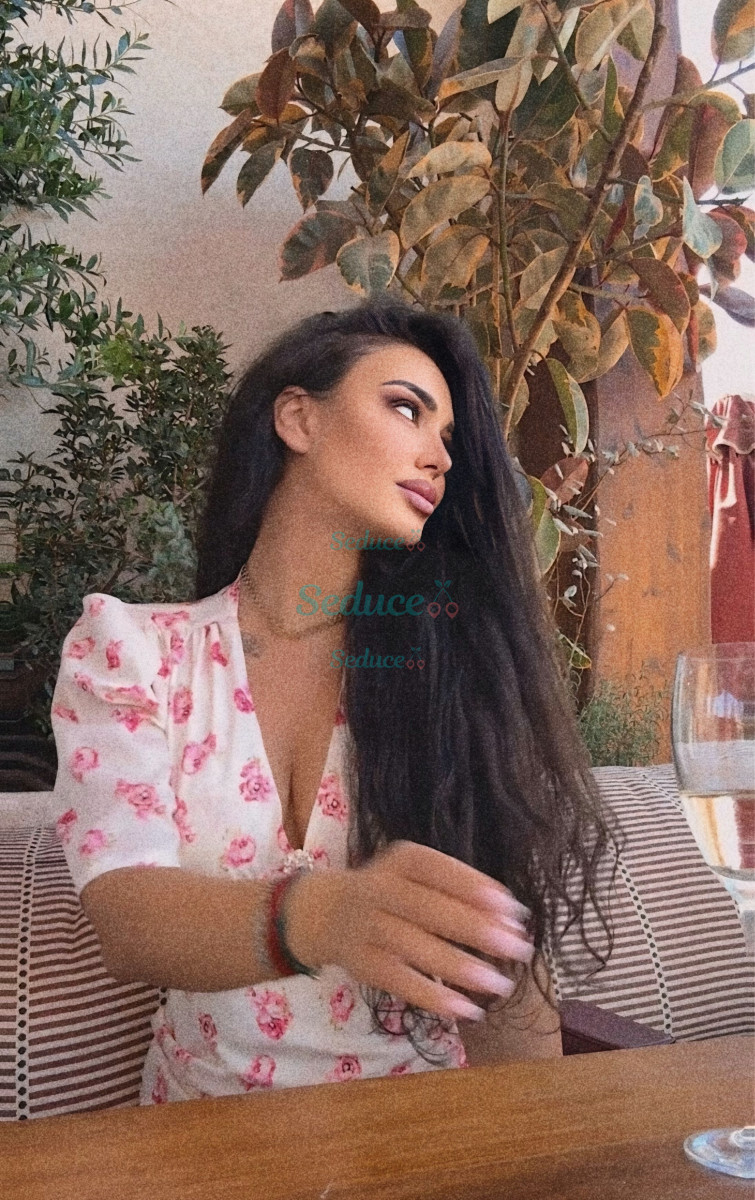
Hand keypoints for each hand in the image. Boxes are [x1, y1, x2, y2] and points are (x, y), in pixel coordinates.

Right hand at [285, 839, 534, 1023]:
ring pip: (413, 946)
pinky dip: (432, 996)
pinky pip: (398, 980)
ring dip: (459, 966)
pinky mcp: (360, 962)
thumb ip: (457, 890)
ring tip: (499, 984)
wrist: (323, 911)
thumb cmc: (391, 892)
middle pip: (428, 908)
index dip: (476, 889)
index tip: (514, 911)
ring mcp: (366, 925)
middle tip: (518, 948)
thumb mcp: (418, 876)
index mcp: (403, 859)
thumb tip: (509, 916)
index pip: (440, 871)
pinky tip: (466, 1008)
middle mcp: (380, 888)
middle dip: (476, 929)